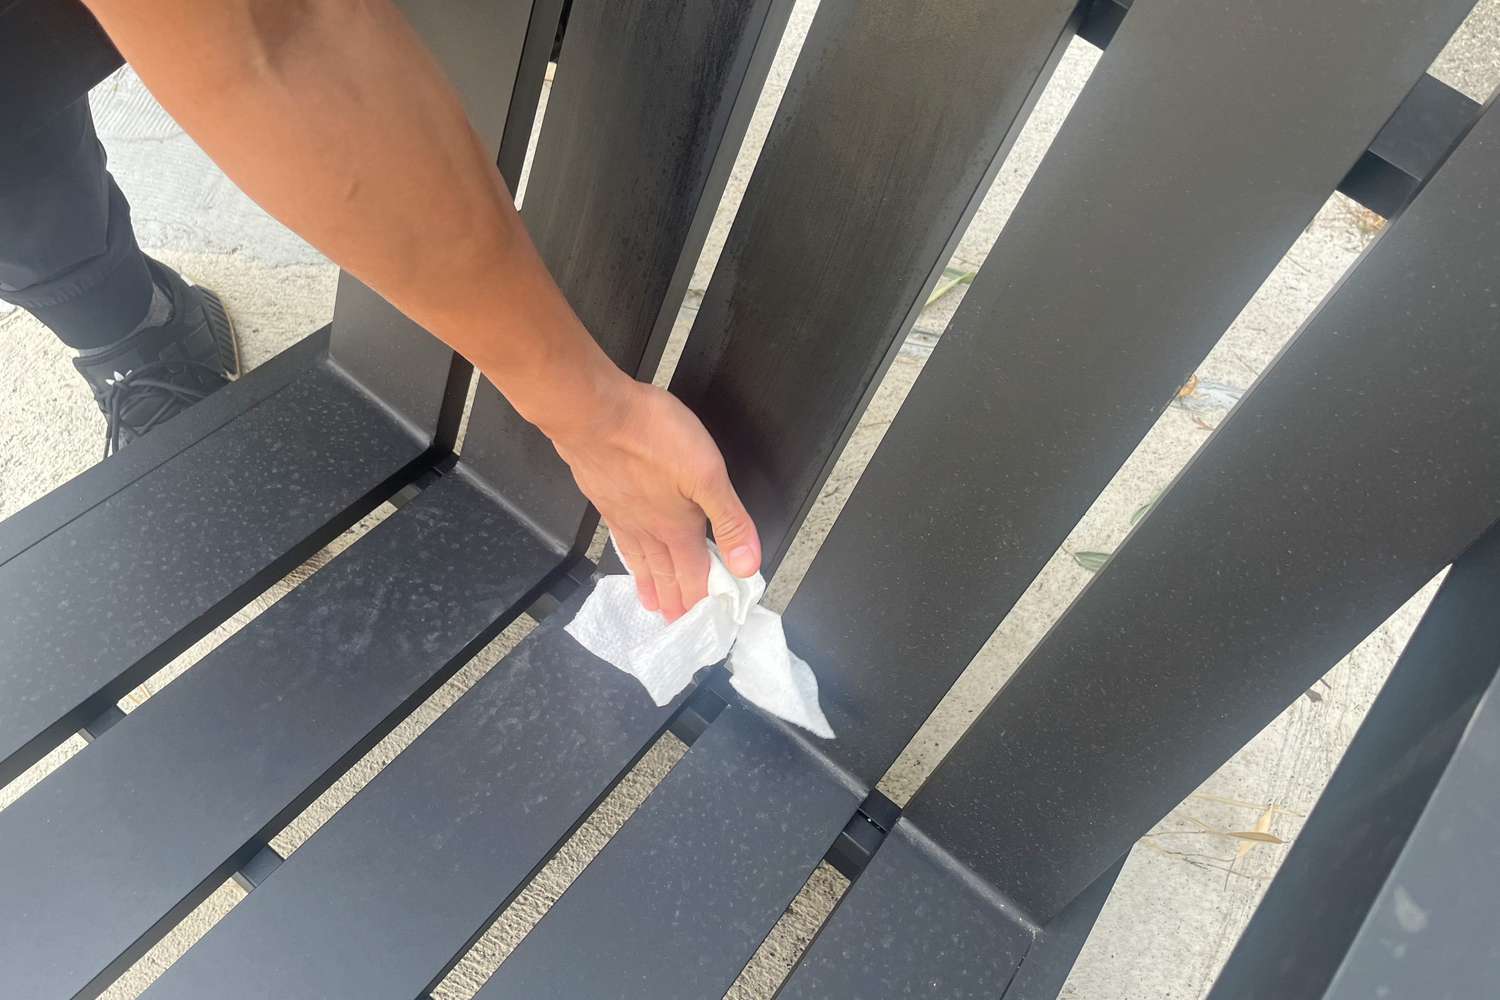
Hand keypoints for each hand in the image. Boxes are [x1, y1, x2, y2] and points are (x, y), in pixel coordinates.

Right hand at [548, 374, 761, 620]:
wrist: (592, 411)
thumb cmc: (652, 435)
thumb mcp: (708, 474)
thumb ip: (729, 520)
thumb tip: (746, 567)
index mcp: (677, 525)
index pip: (693, 571)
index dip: (699, 597)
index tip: (699, 622)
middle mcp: (647, 527)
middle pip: (664, 569)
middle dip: (674, 597)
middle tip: (673, 622)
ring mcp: (621, 512)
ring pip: (639, 556)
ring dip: (648, 581)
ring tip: (650, 601)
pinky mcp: (602, 494)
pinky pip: (618, 535)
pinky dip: (625, 553)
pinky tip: (625, 548)